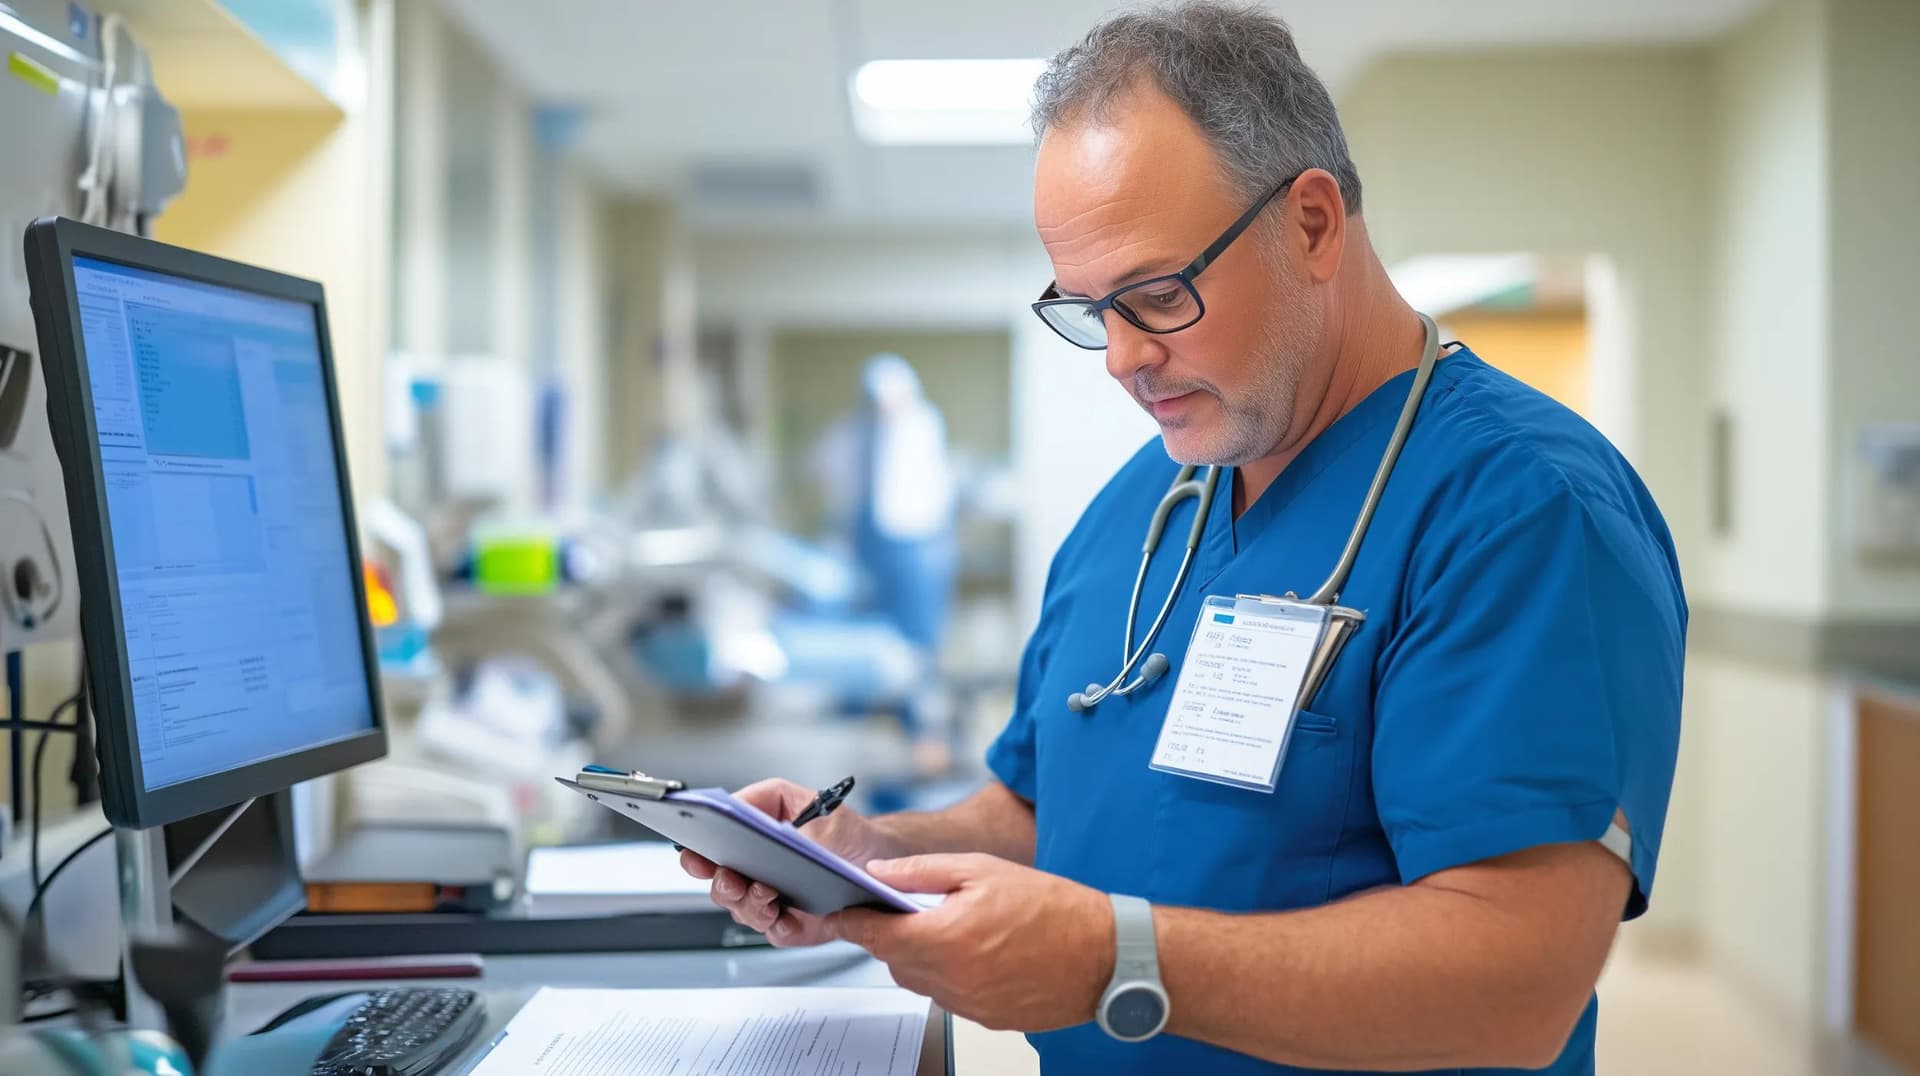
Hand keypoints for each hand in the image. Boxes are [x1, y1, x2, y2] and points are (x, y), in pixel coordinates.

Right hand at [679, 778, 903, 946]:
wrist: (878, 857)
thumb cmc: (839, 829)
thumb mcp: (804, 801)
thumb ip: (766, 804)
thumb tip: (737, 812)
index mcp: (749, 845)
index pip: (710, 852)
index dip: (697, 856)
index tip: (696, 855)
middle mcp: (754, 875)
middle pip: (722, 887)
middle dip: (724, 884)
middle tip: (734, 878)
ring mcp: (772, 903)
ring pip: (744, 912)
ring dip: (752, 904)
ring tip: (768, 892)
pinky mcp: (793, 926)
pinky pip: (777, 933)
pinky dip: (780, 926)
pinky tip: (788, 917)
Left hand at [830, 854, 1112, 1032]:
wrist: (1107, 955)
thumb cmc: (1054, 907)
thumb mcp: (983, 869)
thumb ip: (923, 872)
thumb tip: (880, 874)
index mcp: (945, 937)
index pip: (876, 935)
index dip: (852, 922)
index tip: (840, 913)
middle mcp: (951, 978)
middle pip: (893, 961)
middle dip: (890, 936)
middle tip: (903, 911)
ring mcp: (968, 1005)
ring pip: (919, 982)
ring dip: (919, 957)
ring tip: (950, 929)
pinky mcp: (986, 1019)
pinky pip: (948, 998)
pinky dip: (949, 976)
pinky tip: (976, 953)